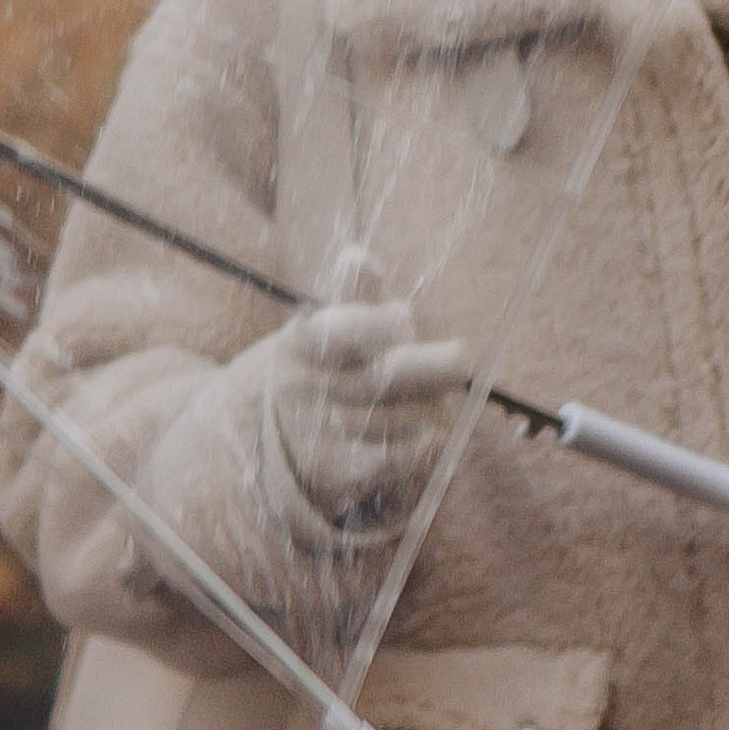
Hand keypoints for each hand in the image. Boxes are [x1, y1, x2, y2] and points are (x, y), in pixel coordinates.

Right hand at [264, 253, 470, 536]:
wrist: (267, 444)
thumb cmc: (317, 372)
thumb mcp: (324, 329)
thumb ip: (352, 296)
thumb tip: (360, 257)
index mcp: (299, 344)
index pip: (341, 331)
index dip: (377, 326)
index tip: (408, 320)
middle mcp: (303, 389)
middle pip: (381, 377)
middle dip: (429, 366)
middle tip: (461, 357)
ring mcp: (317, 433)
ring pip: (393, 417)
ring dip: (427, 407)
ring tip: (438, 401)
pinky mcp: (334, 472)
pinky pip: (387, 461)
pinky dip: (415, 450)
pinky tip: (430, 436)